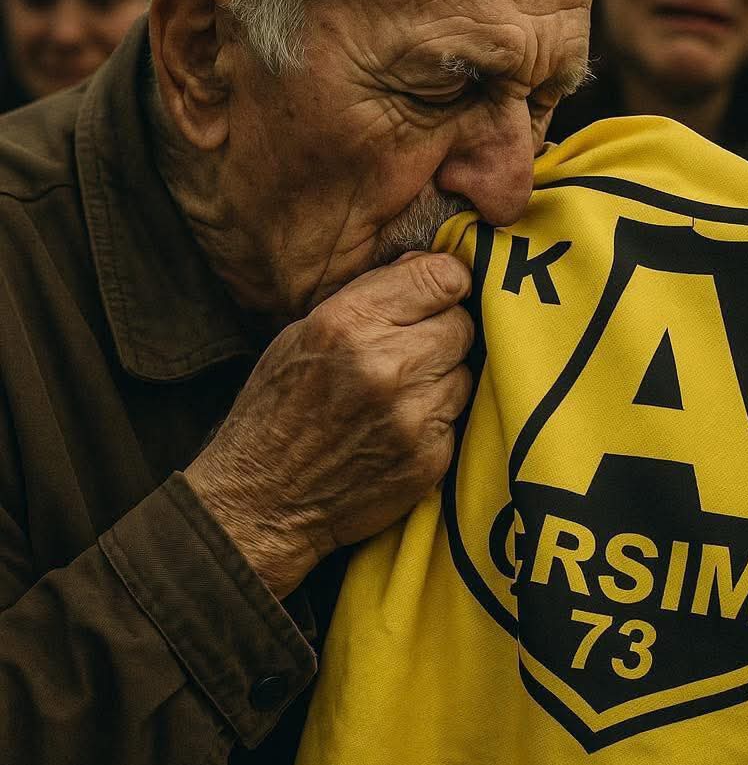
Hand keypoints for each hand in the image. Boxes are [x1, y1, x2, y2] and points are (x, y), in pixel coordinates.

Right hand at [184, 252, 473, 596]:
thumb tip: (433, 265)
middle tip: (414, 349)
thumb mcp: (305, 331)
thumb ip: (371, 294)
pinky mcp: (430, 458)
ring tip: (403, 391)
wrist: (263, 499)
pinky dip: (439, 417)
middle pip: (462, 324)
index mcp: (350, 323)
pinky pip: (459, 417)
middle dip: (444, 331)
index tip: (441, 292)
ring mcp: (412, 416)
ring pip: (465, 371)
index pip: (442, 277)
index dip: (447, 281)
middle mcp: (385, 365)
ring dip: (444, 376)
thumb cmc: (280, 407)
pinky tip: (404, 425)